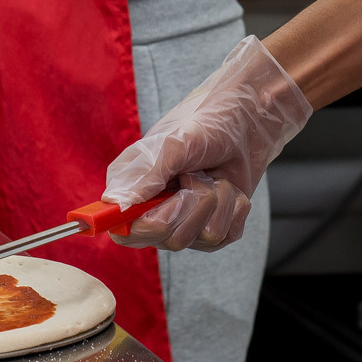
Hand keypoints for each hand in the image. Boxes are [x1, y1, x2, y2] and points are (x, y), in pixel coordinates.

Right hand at [102, 35, 312, 251]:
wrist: (246, 122)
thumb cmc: (206, 124)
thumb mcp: (175, 143)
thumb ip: (146, 174)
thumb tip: (116, 203)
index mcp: (132, 188)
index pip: (123, 232)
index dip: (145, 226)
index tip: (169, 202)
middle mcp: (154, 210)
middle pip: (168, 239)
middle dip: (193, 204)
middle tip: (197, 174)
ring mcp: (184, 222)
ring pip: (202, 239)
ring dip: (218, 202)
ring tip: (214, 174)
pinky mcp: (212, 228)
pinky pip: (226, 236)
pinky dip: (235, 208)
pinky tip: (230, 187)